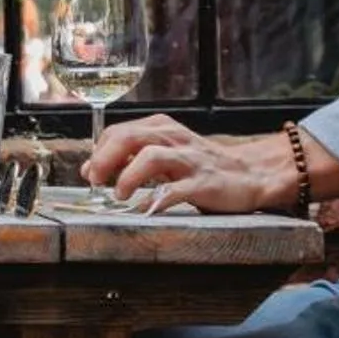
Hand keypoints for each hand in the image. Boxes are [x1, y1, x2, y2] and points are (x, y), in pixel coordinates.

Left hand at [87, 114, 289, 214]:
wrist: (248, 175)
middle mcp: (173, 138)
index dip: (98, 153)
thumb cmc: (200, 166)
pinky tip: (146, 209)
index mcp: (161, 128)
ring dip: (128, 176)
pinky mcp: (203, 182)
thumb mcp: (164, 154)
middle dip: (105, 160)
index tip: (90, 174)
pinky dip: (157, 200)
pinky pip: (175, 189)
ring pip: (150, 156)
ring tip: (120, 195)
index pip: (117, 132)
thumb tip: (92, 169)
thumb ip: (129, 158)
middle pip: (129, 138)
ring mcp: (189, 160)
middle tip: (97, 181)